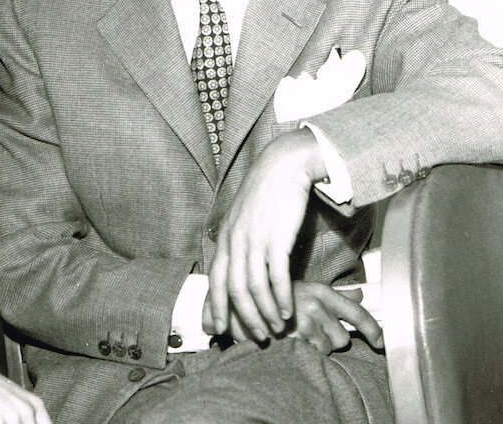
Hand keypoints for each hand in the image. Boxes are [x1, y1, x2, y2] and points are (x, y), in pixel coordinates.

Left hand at [208, 130, 323, 340]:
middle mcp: (235, 241)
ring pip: (254, 288)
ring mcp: (254, 240)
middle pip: (233, 290)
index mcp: (225, 237)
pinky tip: (286, 310)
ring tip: (275, 328)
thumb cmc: (267, 191)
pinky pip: (276, 276)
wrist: (284, 165)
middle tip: (255, 336)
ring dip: (264, 313)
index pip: (215, 280)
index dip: (217, 307)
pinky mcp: (277, 238)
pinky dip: (280, 298)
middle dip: (244, 317)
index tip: (222, 328)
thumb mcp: (243, 215)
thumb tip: (237, 261)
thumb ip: (238, 239)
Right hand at [284, 282, 382, 354]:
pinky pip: (312, 355)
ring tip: (301, 336)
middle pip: (342, 338)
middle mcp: (316, 307)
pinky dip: (306, 353)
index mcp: (322, 292)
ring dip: (318, 347)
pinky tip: (294, 342)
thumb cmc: (278, 300)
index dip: (373, 329)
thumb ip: (336, 295)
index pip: (356, 312)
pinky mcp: (294, 339)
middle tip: (315, 331)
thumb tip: (360, 294)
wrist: (249, 309)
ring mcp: (304, 324)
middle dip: (332, 340)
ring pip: (327, 349)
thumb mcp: (308, 290)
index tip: (382, 341)